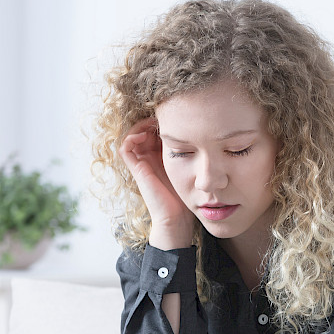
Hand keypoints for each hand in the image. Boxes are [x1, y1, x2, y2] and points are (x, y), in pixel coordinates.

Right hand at [118, 118, 192, 248]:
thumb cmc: (189, 194)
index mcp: (162, 156)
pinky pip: (125, 148)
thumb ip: (195, 153)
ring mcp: (141, 163)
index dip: (164, 121)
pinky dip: (132, 138)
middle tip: (165, 115)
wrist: (177, 217)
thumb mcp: (193, 167)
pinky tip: (145, 135)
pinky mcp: (136, 170)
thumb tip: (207, 133)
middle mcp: (150, 157)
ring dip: (141, 126)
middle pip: (145, 130)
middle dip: (153, 120)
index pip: (157, 131)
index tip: (177, 116)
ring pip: (133, 135)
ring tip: (155, 123)